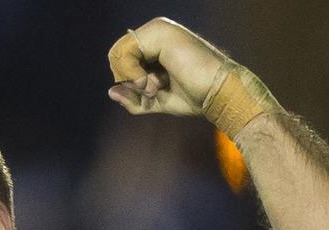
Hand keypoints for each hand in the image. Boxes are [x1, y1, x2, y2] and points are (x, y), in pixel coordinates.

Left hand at [107, 17, 227, 116]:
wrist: (217, 93)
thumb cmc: (194, 95)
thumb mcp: (156, 100)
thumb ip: (133, 97)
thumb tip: (110, 92)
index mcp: (154, 44)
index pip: (121, 59)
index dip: (127, 82)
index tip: (150, 92)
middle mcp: (155, 32)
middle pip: (117, 56)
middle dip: (129, 81)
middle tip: (154, 89)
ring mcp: (158, 29)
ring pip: (119, 54)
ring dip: (133, 79)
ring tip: (157, 86)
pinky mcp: (160, 32)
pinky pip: (126, 53)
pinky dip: (133, 74)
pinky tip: (152, 82)